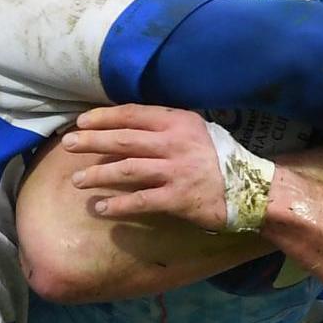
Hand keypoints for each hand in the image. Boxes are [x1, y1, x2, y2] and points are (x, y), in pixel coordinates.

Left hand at [63, 105, 238, 232]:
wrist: (254, 191)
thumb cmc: (223, 161)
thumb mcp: (199, 132)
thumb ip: (169, 128)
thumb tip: (130, 128)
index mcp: (179, 122)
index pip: (133, 114)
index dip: (104, 117)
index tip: (82, 122)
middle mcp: (176, 143)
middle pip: (124, 139)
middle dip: (91, 141)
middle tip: (68, 145)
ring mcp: (177, 171)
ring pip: (127, 169)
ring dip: (98, 174)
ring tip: (78, 180)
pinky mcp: (179, 198)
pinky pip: (140, 201)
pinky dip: (117, 205)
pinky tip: (101, 208)